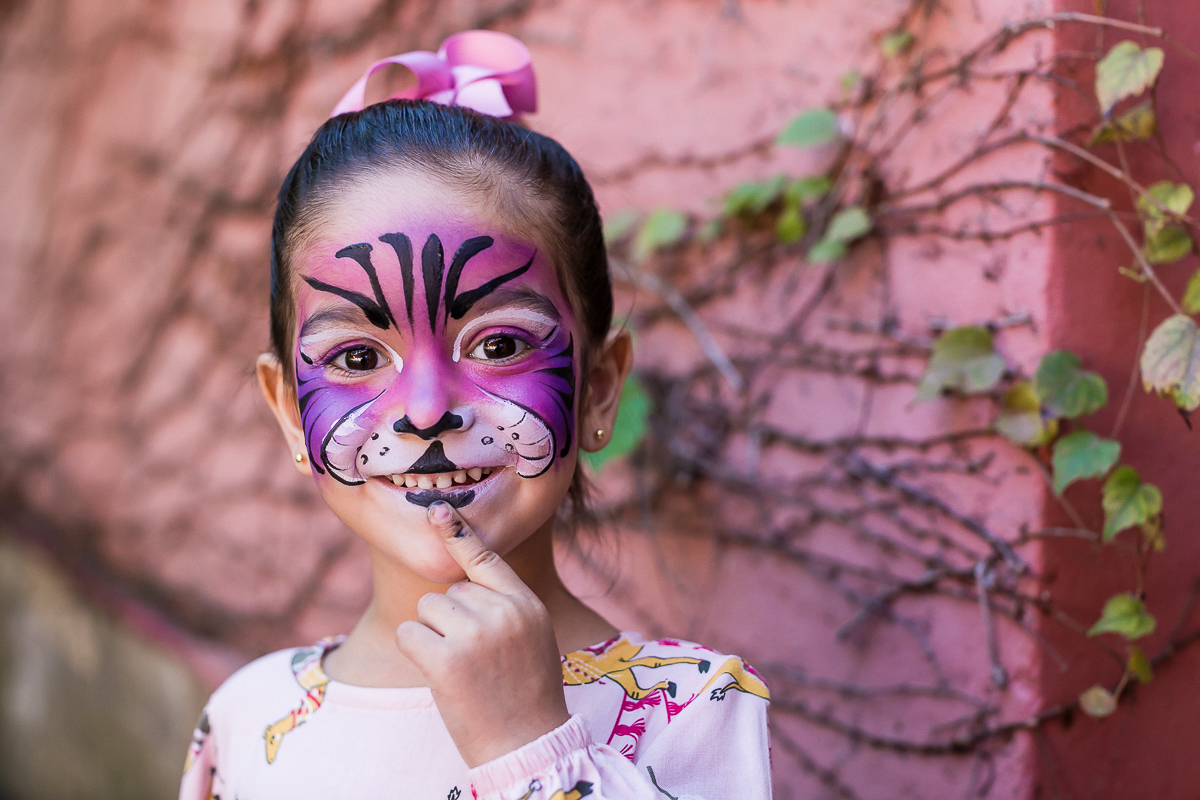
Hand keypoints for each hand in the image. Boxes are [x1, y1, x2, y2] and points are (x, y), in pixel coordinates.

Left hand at [395, 501, 570, 767]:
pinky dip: (414, 652)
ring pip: (426, 609)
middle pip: (448, 591)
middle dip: (449, 620)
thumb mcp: (533, 637)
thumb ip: (505, 605)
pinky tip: (438, 675)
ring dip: (431, 636)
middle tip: (474, 659)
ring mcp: (474, 634)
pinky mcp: (446, 659)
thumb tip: (460, 581)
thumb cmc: (526, 693)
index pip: (487, 558)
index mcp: (526, 604)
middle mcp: (502, 612)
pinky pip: (408, 633)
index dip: (460, 534)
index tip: (439, 511)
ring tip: (460, 668)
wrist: (527, 743)